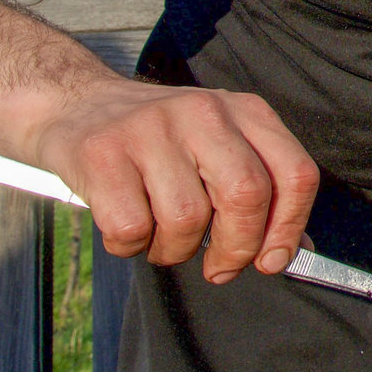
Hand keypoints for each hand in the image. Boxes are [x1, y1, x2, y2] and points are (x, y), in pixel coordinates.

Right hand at [25, 78, 319, 285]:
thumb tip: (290, 255)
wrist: (77, 105)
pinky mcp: (103, 152)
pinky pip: (132, 227)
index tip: (272, 261)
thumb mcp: (219, 149)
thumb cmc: (159, 144)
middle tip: (219, 267)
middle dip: (236, 248)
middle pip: (246, 195)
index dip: (290, 227)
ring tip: (162, 238)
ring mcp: (151, 128)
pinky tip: (128, 229)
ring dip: (175, 250)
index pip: (294, 173)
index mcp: (245, 111)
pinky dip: (131, 246)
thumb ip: (259, 193)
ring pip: (187, 219)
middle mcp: (203, 111)